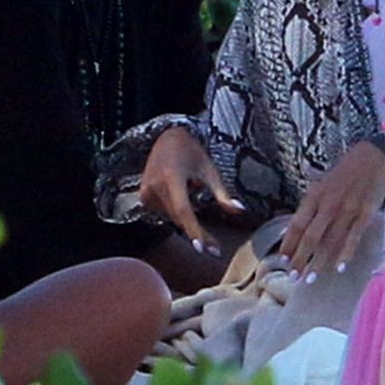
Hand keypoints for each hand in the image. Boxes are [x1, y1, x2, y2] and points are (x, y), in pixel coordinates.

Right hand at [138, 125, 242, 252]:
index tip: (201, 248)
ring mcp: (147, 191)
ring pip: (172, 217)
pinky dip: (175, 208)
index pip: (183, 210)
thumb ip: (223, 194)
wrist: (166, 137)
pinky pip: (165, 212)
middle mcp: (155, 185)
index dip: (193, 230)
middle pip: (179, 218)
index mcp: (172, 177)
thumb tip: (240, 211)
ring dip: (185, 213)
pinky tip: (179, 189)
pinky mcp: (144, 196)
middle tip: (215, 247)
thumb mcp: (210, 170)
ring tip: (190, 186)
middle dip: (197, 231)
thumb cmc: (192, 152)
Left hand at [280, 140, 384, 280]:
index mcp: (315, 196)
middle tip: (293, 277)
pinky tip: (339, 268)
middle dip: (301, 259)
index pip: (297, 224)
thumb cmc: (344, 174)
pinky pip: (353, 238)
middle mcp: (329, 204)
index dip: (289, 244)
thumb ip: (311, 208)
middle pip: (311, 237)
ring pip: (330, 241)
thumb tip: (297, 232)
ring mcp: (348, 210)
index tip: (282, 260)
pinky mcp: (365, 214)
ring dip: (319, 262)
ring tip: (310, 279)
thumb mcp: (321, 186)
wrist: (371, 158)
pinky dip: (345, 254)